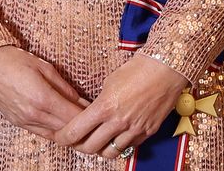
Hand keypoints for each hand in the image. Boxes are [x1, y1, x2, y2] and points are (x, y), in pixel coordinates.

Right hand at [0, 46, 87, 141]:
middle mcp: (34, 114)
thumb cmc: (12, 59)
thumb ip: (65, 88)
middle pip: (68, 131)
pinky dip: (55, 131)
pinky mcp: (17, 122)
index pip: (76, 118)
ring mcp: (24, 121)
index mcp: (42, 98)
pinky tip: (62, 122)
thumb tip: (82, 102)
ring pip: (56, 136)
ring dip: (70, 132)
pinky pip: (43, 133)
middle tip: (95, 120)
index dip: (91, 117)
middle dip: (84, 127)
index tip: (100, 111)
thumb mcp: (45, 68)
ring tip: (81, 123)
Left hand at [52, 54, 186, 159]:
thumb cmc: (135, 71)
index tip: (59, 137)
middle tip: (74, 142)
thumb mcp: (108, 84)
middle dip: (78, 146)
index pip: (76, 131)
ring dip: (100, 150)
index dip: (64, 137)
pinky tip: (115, 137)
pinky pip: (129, 146)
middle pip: (91, 147)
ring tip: (95, 142)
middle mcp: (118, 122)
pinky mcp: (148, 132)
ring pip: (110, 152)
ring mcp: (134, 129)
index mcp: (104, 108)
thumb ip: (98, 104)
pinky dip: (119, 145)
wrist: (164, 71)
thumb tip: (90, 115)